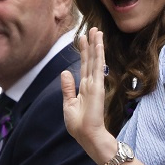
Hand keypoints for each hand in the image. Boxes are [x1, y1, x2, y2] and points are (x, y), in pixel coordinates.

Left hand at [61, 27, 113, 160]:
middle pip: (91, 59)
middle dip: (92, 44)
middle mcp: (91, 83)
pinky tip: (99, 44)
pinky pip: (98, 66)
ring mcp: (95, 83)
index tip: (84, 38)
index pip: (85, 66)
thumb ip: (68, 88)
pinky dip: (99, 54)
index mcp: (84, 88)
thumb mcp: (68, 104)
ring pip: (96, 59)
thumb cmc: (79, 125)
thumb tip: (65, 72)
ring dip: (96, 44)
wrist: (87, 135)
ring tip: (97, 30)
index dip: (85, 52)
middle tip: (93, 29)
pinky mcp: (98, 86)